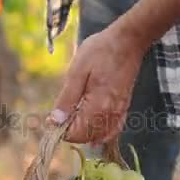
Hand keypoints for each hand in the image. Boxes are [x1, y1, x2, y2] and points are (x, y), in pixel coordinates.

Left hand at [47, 25, 148, 143]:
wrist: (127, 41)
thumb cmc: (100, 51)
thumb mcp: (77, 71)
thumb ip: (67, 99)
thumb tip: (55, 121)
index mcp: (97, 106)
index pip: (76, 134)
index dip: (61, 129)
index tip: (52, 118)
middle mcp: (110, 114)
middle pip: (87, 137)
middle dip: (71, 132)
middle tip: (60, 116)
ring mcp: (119, 111)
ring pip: (100, 136)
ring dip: (84, 132)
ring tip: (73, 117)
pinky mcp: (124, 106)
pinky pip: (113, 129)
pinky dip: (101, 132)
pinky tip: (91, 125)